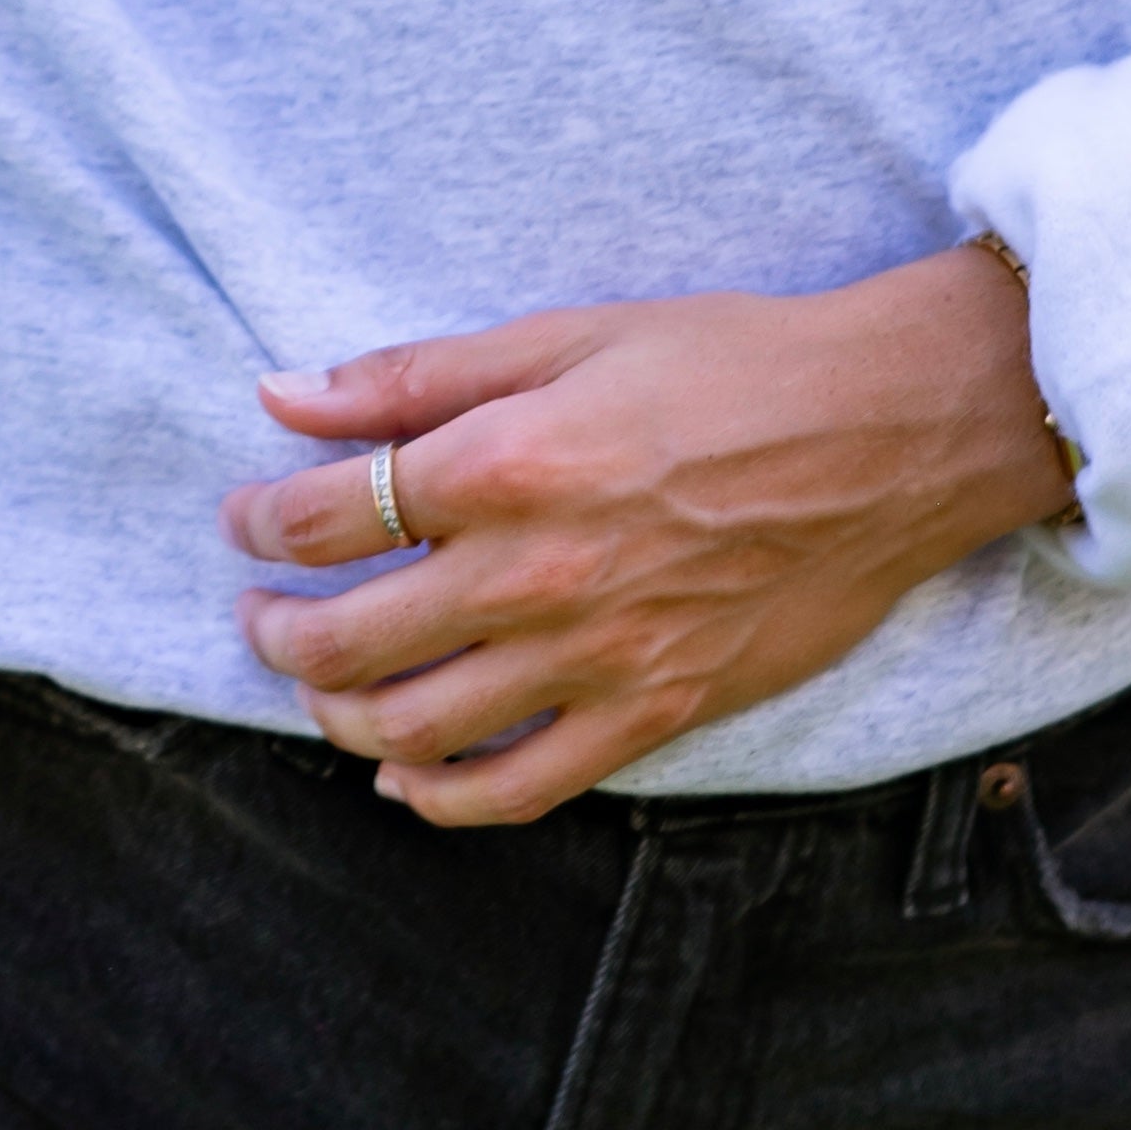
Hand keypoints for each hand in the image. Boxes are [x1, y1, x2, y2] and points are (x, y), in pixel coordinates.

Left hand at [221, 249, 1073, 828]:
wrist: (884, 434)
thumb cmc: (727, 363)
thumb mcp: (563, 333)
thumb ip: (416, 375)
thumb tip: (282, 395)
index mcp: (506, 463)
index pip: (330, 514)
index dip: (263, 519)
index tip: (246, 518)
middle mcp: (538, 574)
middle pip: (352, 636)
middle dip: (278, 632)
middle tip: (257, 614)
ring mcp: (597, 658)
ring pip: (417, 726)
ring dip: (339, 715)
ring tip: (315, 686)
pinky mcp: (656, 713)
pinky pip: (522, 787)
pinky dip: (443, 796)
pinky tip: (405, 773)